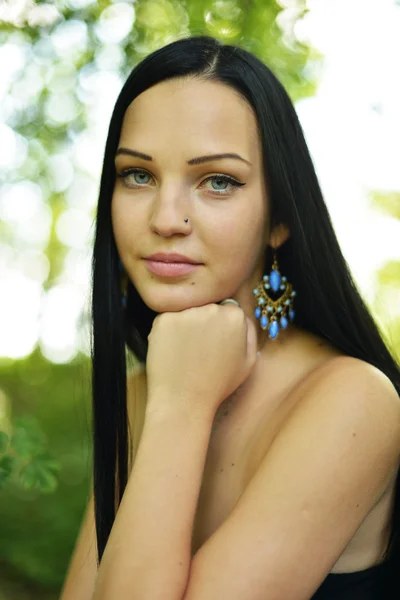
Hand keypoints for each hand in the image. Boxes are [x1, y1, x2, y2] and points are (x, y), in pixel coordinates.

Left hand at [145, 302, 257, 418]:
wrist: (184, 401)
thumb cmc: (217, 385)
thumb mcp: (248, 361)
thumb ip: (250, 333)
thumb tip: (241, 315)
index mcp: (235, 316)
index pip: (227, 309)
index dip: (220, 326)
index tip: (214, 342)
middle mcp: (211, 309)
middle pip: (206, 308)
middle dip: (203, 322)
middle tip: (199, 349)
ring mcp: (186, 313)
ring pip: (186, 312)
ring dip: (185, 325)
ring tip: (185, 352)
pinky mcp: (163, 319)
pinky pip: (167, 319)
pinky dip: (168, 332)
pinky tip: (172, 351)